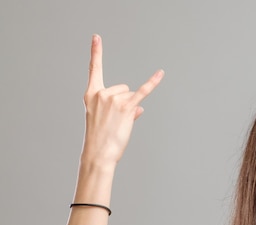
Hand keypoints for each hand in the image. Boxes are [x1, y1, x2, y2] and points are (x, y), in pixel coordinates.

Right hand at [81, 34, 162, 165]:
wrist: (98, 152)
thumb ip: (121, 108)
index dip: (95, 52)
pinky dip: (153, 83)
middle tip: (114, 121)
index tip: (96, 37)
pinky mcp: (127, 107)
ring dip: (130, 108)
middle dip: (123, 103)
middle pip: (123, 88)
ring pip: (132, 95)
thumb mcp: (105, 120)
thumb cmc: (100, 139)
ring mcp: (114, 99)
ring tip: (119, 123)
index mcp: (91, 94)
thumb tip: (140, 107)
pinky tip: (161, 73)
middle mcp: (102, 93)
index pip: (94, 69)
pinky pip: (143, 91)